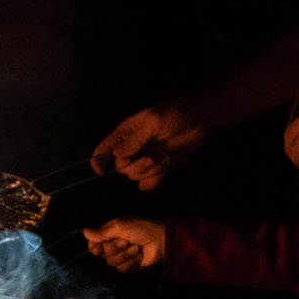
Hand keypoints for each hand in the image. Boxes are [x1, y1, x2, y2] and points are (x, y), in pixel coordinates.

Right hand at [83, 218, 165, 271]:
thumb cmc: (143, 229)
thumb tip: (84, 232)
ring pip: (112, 263)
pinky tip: (140, 256)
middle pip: (102, 254)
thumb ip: (102, 232)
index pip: (93, 244)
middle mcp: (114, 244)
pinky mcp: (130, 265)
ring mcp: (122, 255)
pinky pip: (122, 269)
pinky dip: (132, 262)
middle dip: (115, 248)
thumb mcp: (120, 226)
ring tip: (136, 248)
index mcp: (110, 233)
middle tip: (126, 241)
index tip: (101, 244)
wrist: (162, 241)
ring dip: (125, 255)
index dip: (96, 247)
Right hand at [91, 100, 207, 190]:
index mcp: (126, 133)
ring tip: (165, 159)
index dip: (98, 161)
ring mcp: (144, 159)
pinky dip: (154, 180)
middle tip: (152, 158)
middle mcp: (132, 148)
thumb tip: (116, 156)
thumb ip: (134, 140)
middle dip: (135, 166)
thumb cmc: (176, 114)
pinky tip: (165, 167)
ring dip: (149, 171)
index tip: (101, 170)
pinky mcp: (157, 169)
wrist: (200, 120)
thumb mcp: (152, 121)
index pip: (103, 149)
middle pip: (119, 167)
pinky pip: (146, 184)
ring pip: (133, 176)